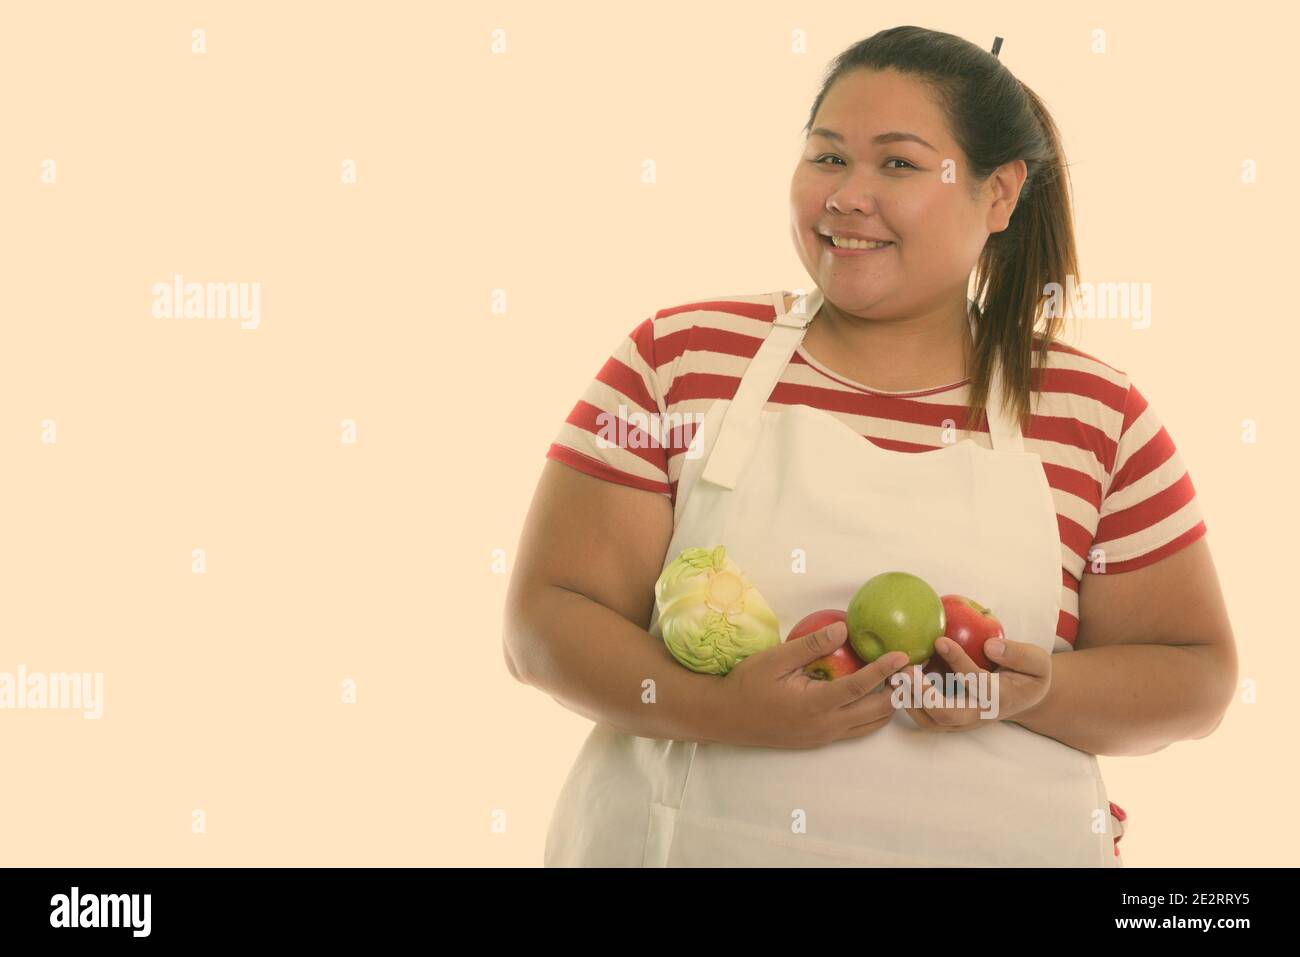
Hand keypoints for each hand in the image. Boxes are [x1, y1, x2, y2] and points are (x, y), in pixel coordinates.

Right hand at [707, 621, 911, 748]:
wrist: (726, 717)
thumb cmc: (747, 684)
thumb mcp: (775, 659)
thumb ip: (810, 645)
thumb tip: (842, 629)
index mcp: (814, 705)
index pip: (860, 687)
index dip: (884, 671)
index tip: (902, 656)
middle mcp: (824, 725)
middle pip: (875, 712)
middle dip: (896, 692)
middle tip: (909, 670)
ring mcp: (823, 736)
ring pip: (869, 725)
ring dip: (886, 705)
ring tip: (895, 681)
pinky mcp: (819, 740)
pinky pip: (855, 729)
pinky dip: (870, 714)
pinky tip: (869, 695)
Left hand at [899, 635, 1051, 731]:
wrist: (1024, 699)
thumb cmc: (1029, 675)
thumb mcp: (1038, 663)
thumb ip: (1020, 655)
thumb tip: (990, 646)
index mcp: (999, 698)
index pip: (976, 683)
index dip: (957, 662)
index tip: (940, 641)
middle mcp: (977, 714)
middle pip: (946, 715)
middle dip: (922, 694)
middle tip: (905, 669)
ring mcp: (961, 720)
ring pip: (928, 720)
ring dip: (908, 698)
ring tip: (895, 672)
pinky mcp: (948, 719)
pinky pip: (923, 715)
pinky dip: (907, 699)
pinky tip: (897, 676)